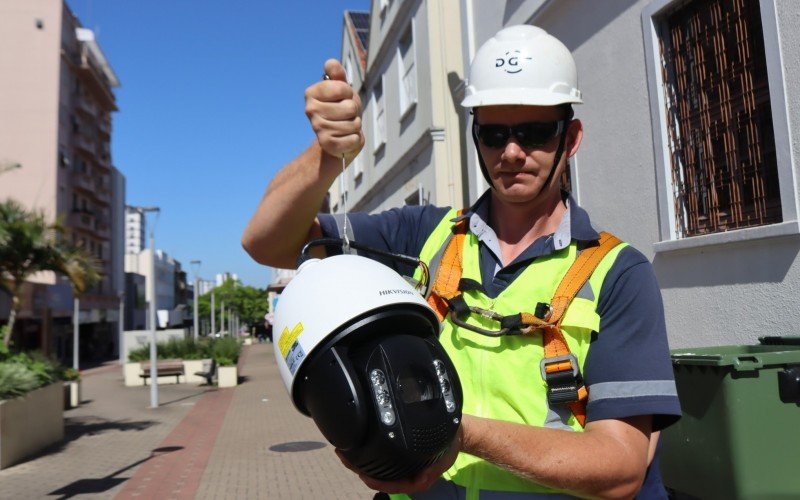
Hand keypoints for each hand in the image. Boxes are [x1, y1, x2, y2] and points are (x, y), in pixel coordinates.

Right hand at [305, 59, 364, 162]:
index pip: (342, 88)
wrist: (338, 135)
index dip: (348, 93)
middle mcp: (310, 110)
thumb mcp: (341, 88)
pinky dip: (355, 139)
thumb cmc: (341, 108)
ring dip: (355, 125)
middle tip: (345, 114)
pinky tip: (346, 138)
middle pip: (349, 108)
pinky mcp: (326, 144)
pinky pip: (353, 139)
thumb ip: (337, 74)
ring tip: (346, 125)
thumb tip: (330, 63)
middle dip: (353, 112)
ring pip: (353, 124)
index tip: (342, 97)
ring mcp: (317, 128)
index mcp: (311, 93)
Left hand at [335, 424, 462, 493]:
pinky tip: (357, 447)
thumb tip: (420, 480)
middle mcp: (404, 474)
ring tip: (344, 451)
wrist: (456, 433)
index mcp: (413, 480)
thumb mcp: (442, 459)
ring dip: (359, 461)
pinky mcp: (397, 455)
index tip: (360, 473)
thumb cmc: (448, 447)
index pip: (387, 484)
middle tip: (342, 455)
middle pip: (376, 475)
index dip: (372, 481)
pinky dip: (367, 454)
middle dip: (358, 467)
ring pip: (375, 467)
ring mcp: (399, 465)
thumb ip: (431, 471)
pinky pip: (379, 458)